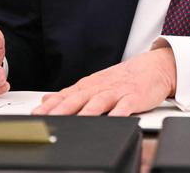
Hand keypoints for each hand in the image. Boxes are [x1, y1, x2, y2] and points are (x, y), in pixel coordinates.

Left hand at [32, 47, 176, 116]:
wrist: (154, 67)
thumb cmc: (124, 78)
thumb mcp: (95, 83)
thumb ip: (71, 93)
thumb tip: (46, 100)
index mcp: (89, 85)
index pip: (65, 96)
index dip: (49, 106)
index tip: (35, 116)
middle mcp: (100, 87)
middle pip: (78, 99)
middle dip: (61, 110)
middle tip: (47, 120)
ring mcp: (117, 92)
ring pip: (99, 102)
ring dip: (86, 112)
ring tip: (76, 123)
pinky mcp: (134, 97)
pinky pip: (125, 106)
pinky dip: (118, 114)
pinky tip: (112, 120)